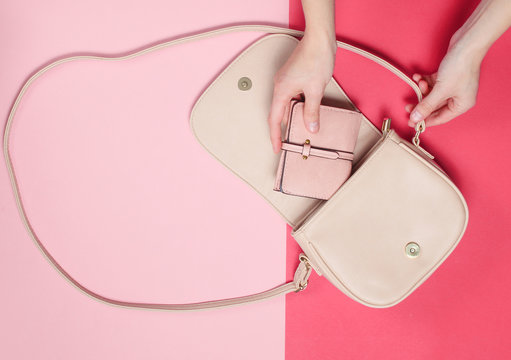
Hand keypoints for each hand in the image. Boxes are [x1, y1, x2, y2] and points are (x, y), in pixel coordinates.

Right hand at [267, 32, 336, 153]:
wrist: (319, 38)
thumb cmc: (316, 59)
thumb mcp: (315, 90)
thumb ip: (311, 111)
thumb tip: (311, 128)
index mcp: (281, 90)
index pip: (274, 119)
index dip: (275, 136)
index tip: (277, 148)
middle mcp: (279, 86)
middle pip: (278, 113)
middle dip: (282, 129)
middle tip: (288, 143)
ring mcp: (285, 81)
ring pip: (285, 105)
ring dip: (290, 117)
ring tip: (298, 130)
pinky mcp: (291, 77)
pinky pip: (290, 97)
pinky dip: (295, 107)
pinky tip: (305, 112)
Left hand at [406, 40, 481, 127]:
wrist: (467, 43)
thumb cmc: (460, 67)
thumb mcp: (441, 90)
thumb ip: (427, 106)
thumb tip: (416, 119)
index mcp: (461, 105)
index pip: (440, 118)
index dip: (425, 121)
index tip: (411, 122)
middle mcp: (458, 97)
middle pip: (435, 107)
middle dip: (421, 104)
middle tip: (408, 106)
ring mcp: (453, 86)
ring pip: (433, 94)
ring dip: (423, 89)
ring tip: (419, 83)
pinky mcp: (448, 76)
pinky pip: (433, 84)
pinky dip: (425, 81)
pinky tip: (418, 77)